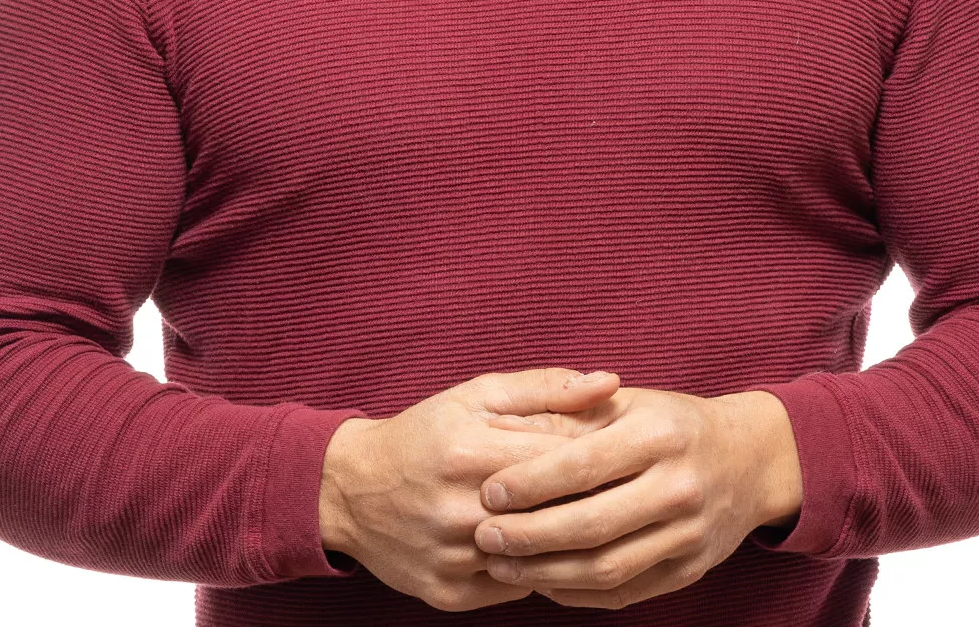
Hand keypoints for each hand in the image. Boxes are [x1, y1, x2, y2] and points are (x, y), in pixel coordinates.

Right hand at [318, 366, 622, 612]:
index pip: (565, 460)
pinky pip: (517, 588)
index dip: (604, 456)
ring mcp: (453, 560)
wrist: (351, 489)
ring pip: (540, 559)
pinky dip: (538, 569)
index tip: (627, 451)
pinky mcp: (449, 595)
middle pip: (557, 514)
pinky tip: (549, 548)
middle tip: (622, 489)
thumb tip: (612, 382)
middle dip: (596, 500)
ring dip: (571, 541)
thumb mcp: (478, 395)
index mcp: (471, 453)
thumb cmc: (425, 433)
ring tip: (594, 519)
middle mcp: (460, 512)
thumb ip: (546, 388)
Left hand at [472, 386, 803, 608]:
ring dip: (545, 572)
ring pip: (605, 568)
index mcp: (659, 435)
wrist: (750, 460)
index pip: (582, 465)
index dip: (530, 482)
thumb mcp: (629, 403)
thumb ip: (570, 413)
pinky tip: (541, 580)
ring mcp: (688, 535)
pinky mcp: (689, 571)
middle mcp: (678, 487)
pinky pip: (624, 592)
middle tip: (484, 535)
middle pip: (591, 525)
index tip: (488, 492)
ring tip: (501, 563)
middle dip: (529, 535)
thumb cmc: (673, 423)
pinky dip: (576, 592)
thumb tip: (502, 430)